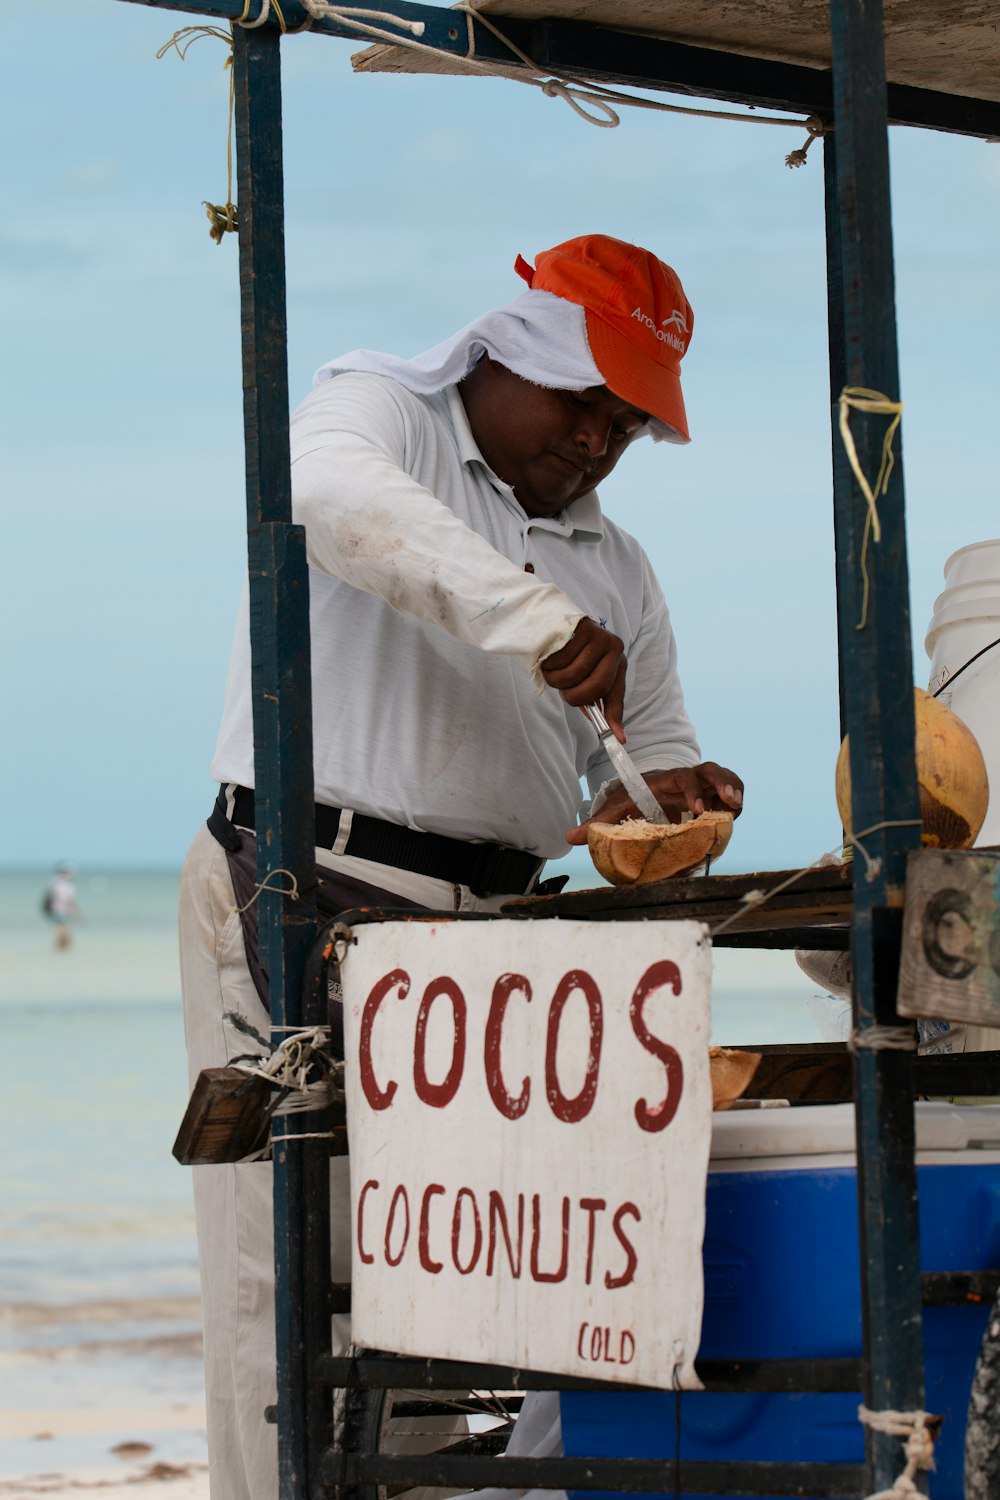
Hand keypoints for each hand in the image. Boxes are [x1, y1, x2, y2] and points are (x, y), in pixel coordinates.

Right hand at [540, 617, 626, 738]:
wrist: (554, 620)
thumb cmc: (569, 654)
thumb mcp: (584, 676)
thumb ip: (593, 699)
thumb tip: (608, 729)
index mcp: (617, 662)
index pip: (616, 695)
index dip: (615, 718)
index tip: (619, 739)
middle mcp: (614, 648)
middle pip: (595, 687)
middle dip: (574, 696)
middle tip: (563, 693)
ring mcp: (600, 636)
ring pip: (574, 674)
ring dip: (557, 679)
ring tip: (554, 669)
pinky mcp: (583, 627)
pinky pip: (561, 658)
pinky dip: (550, 663)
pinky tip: (551, 654)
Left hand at [566, 762, 743, 844]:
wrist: (644, 792)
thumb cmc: (631, 798)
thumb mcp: (614, 809)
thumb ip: (596, 822)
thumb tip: (570, 837)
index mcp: (666, 780)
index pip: (683, 776)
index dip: (692, 789)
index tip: (695, 808)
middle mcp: (687, 778)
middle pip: (710, 770)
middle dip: (722, 782)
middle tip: (730, 801)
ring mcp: (702, 786)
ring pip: (725, 777)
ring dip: (734, 789)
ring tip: (737, 807)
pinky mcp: (712, 796)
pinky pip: (730, 792)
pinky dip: (735, 802)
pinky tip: (733, 815)